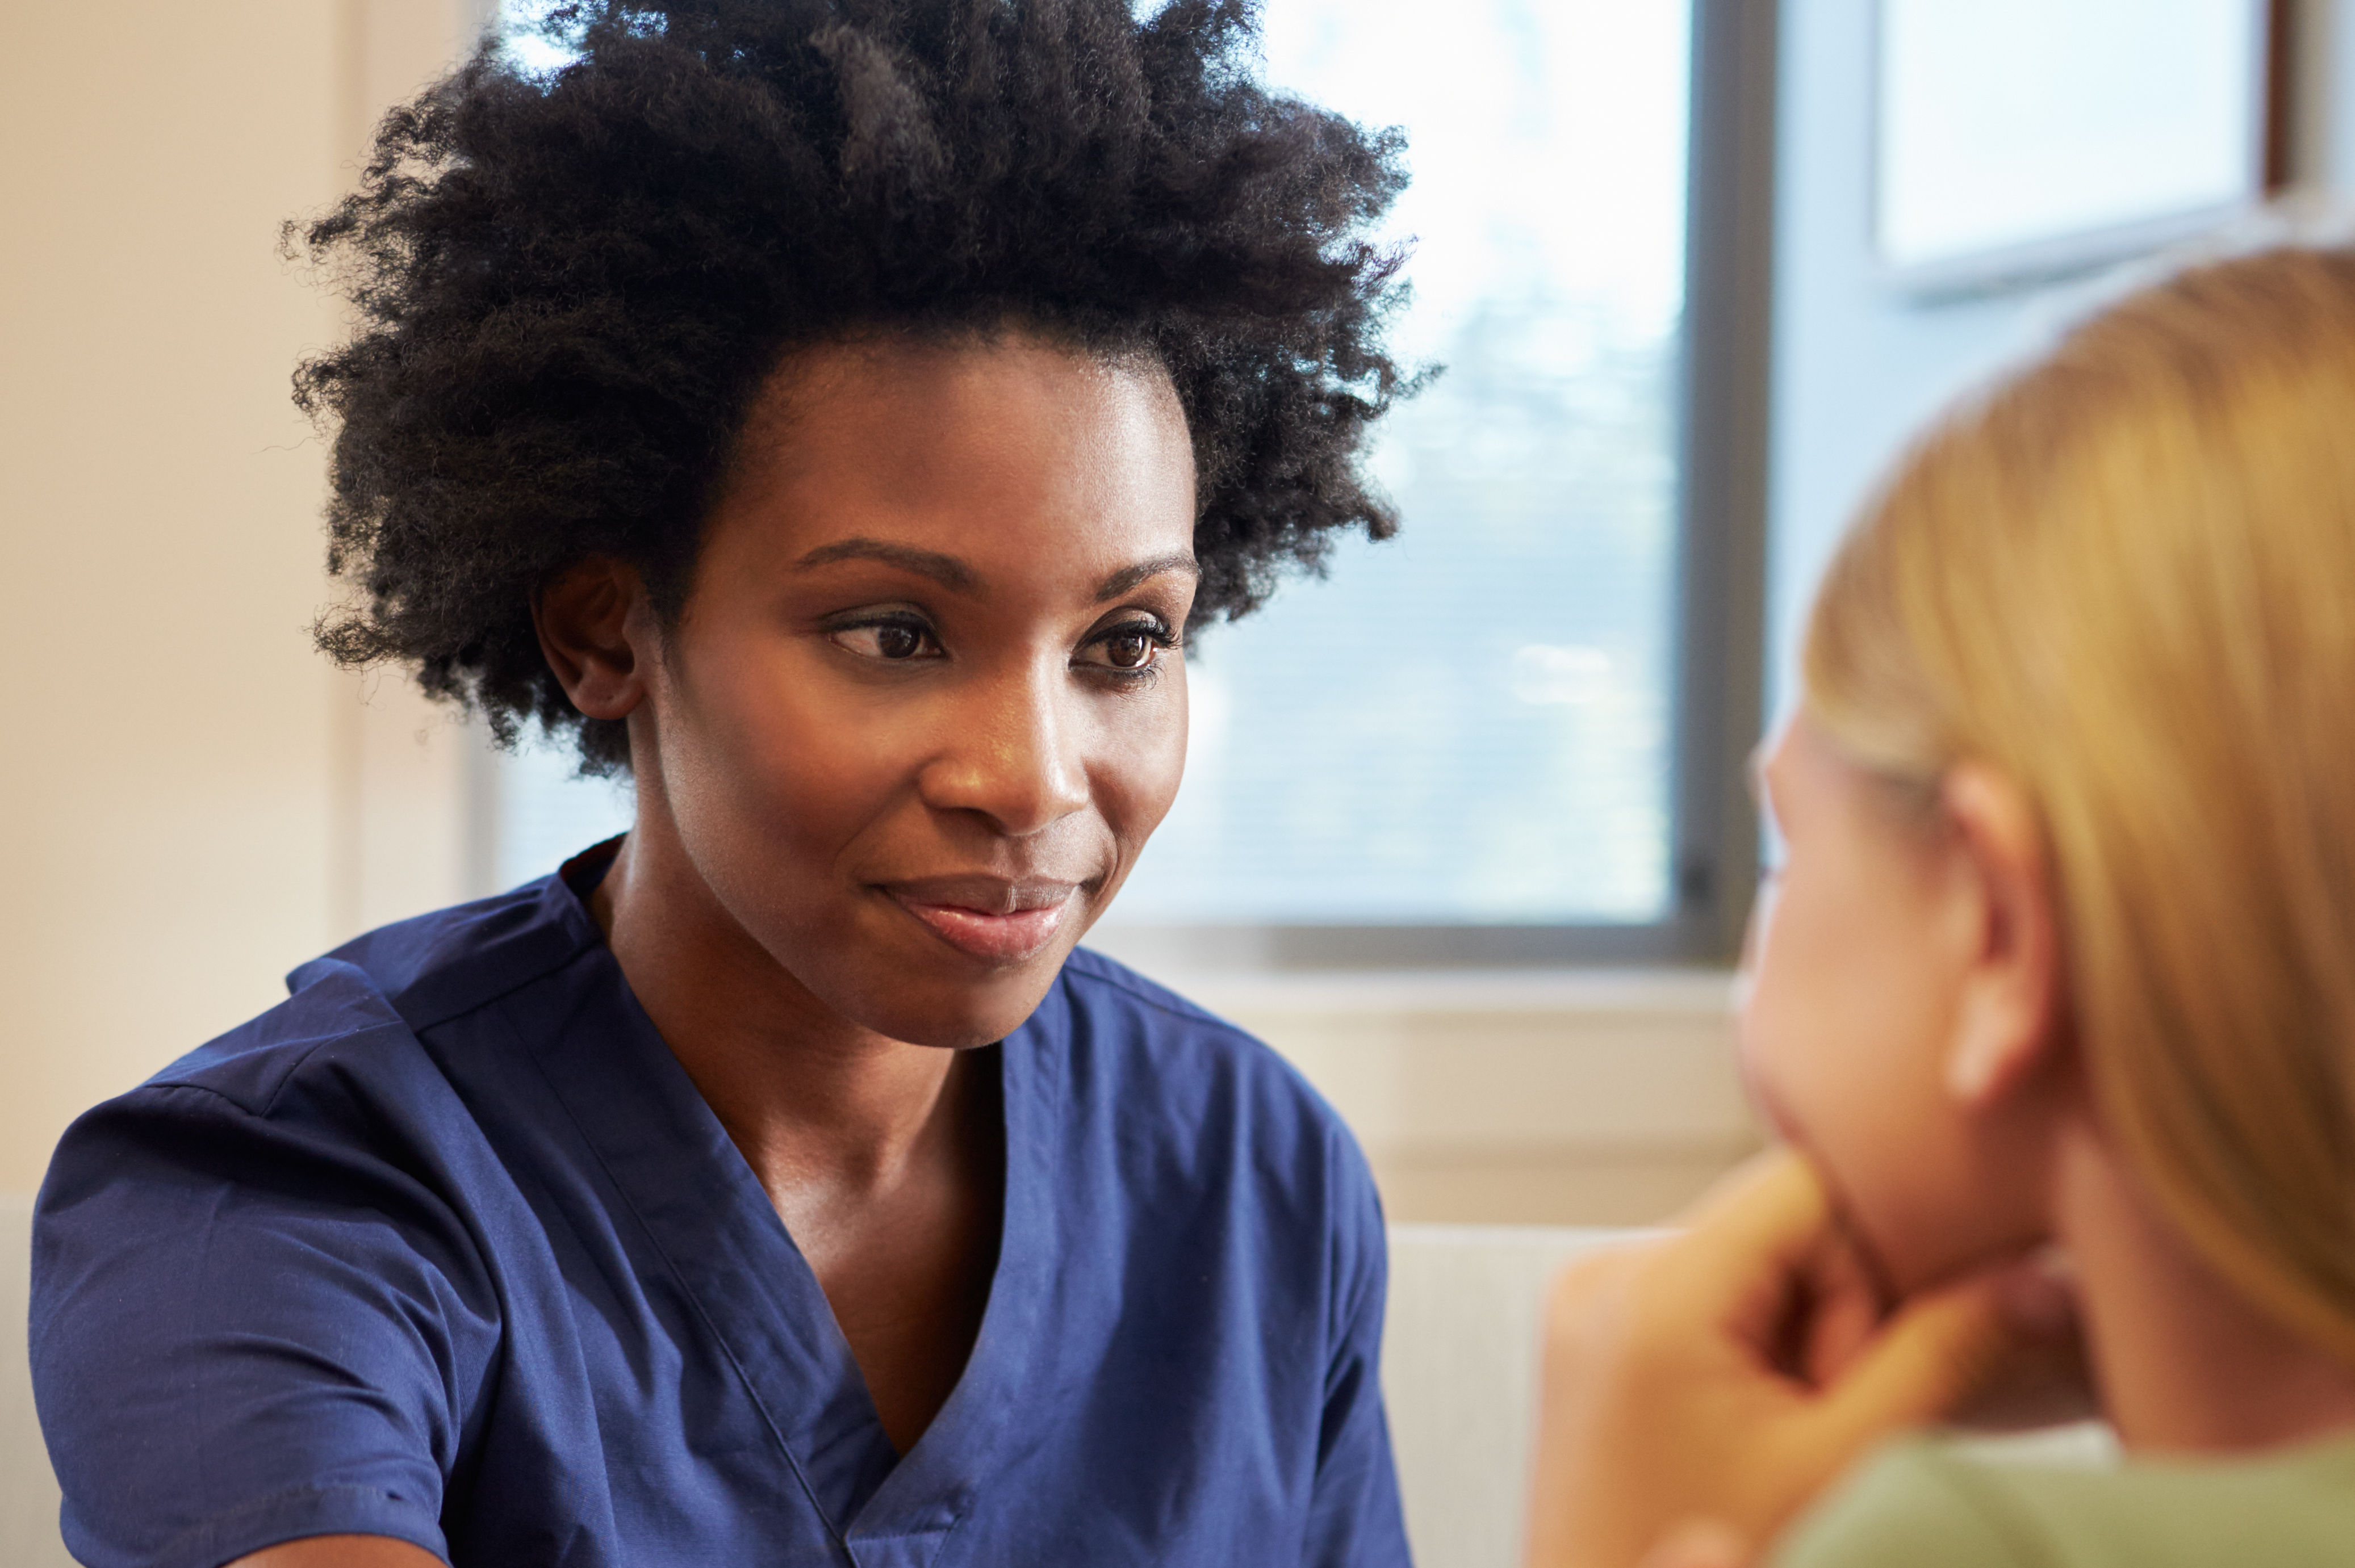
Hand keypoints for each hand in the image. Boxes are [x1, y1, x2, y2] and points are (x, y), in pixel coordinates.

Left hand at [1521, 1150, 2050, 1567]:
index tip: (1876, 1358)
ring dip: (1800, 1328)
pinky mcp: (1594, 1327)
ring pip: (1751, 1256)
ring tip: (1789, 1427)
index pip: (1805, 1182)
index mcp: (1654, 1287)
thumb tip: (2035, 1276)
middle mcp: (1607, 1269)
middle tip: (1827, 1411)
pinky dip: (1754, 1340)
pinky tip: (1754, 1419)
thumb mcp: (1845, 1461)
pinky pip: (1706, 1289)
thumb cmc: (1726, 1558)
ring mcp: (1590, 1295)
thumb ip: (1942, 1354)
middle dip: (1835, 1306)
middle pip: (1777, 1219)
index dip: (1873, 1258)